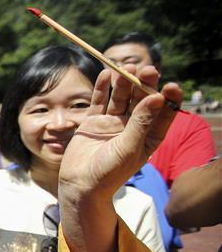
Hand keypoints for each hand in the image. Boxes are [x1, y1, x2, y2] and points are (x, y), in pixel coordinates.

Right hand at [59, 65, 181, 202]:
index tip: (170, 87)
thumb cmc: (109, 172)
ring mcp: (112, 123)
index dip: (168, 99)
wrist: (80, 185)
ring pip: (120, 97)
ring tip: (126, 67)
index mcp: (148, 136)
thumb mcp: (129, 148)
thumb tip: (157, 98)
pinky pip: (99, 101)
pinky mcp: (93, 122)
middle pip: (141, 100)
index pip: (163, 113)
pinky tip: (106, 73)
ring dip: (124, 82)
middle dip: (144, 84)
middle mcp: (132, 126)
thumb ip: (141, 122)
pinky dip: (101, 87)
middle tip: (147, 69)